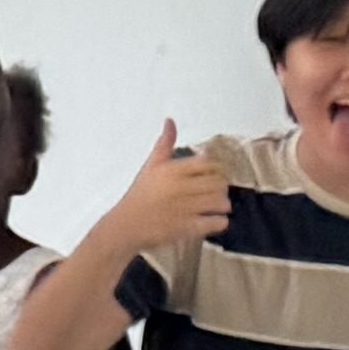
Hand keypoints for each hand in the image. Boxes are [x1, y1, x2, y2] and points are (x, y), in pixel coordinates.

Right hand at [94, 121, 232, 257]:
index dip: (215, 169)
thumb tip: (170, 121)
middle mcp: (180, 188)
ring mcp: (185, 209)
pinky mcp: (187, 228)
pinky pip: (216, 223)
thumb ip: (165, 143)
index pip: (208, 164)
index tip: (212, 175)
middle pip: (218, 182)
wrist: (125, 225)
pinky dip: (219, 222)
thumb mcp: (151, 166)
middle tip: (215, 191)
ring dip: (222, 204)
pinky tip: (212, 220)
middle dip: (220, 187)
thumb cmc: (140, 195)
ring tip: (214, 206)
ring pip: (221, 202)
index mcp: (172, 170)